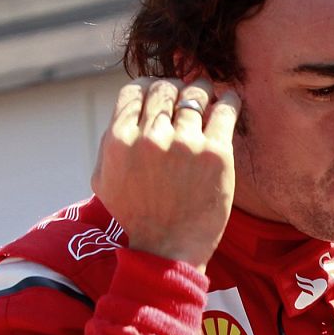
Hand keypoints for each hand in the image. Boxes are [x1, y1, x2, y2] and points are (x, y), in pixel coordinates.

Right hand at [92, 77, 238, 272]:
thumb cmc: (136, 216)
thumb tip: (128, 111)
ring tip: (210, 92)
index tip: (162, 92)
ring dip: (203, 88)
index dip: (150, 86)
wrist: (168, 248)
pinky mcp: (216, 154)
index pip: (136, 90)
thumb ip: (110, 142)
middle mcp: (151, 137)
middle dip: (177, 86)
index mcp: (120, 139)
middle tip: (188, 93)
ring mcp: (185, 143)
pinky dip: (228, 99)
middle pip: (166, 88)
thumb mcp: (104, 179)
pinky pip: (225, 110)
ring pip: (196, 94)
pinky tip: (229, 99)